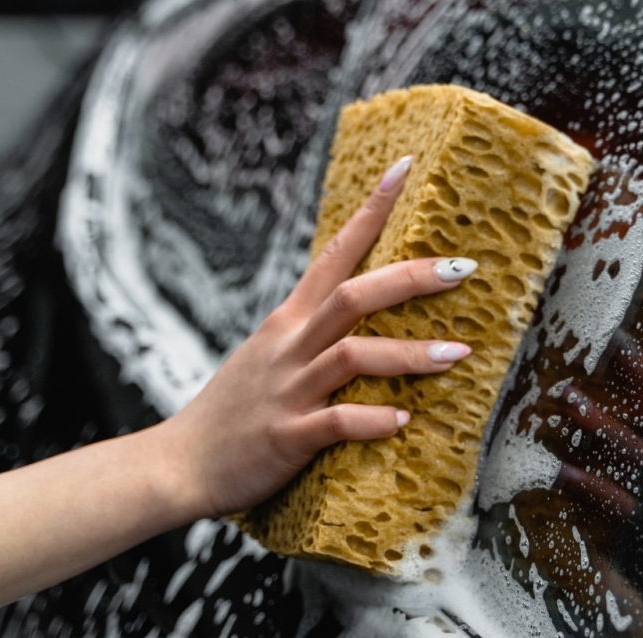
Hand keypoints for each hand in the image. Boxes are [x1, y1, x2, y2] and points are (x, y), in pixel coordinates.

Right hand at [154, 155, 477, 518]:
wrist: (179, 464)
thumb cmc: (234, 412)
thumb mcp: (269, 356)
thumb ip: (311, 332)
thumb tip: (360, 312)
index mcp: (288, 322)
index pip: (334, 253)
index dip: (371, 211)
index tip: (406, 168)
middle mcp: (289, 346)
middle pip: (353, 296)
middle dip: (410, 278)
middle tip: (462, 269)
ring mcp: (288, 391)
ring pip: (352, 356)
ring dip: (409, 354)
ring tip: (457, 354)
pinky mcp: (287, 436)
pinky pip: (336, 422)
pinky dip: (372, 419)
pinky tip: (402, 422)